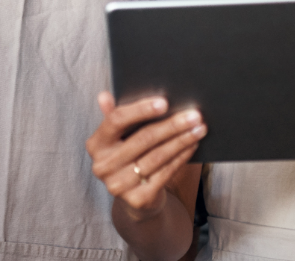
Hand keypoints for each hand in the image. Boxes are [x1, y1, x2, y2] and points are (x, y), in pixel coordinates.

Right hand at [85, 92, 205, 220]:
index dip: (140, 110)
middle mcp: (103, 166)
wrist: (135, 197)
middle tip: (194, 115)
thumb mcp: (119, 137)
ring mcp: (119, 185)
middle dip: (172, 125)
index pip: (116, 120)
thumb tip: (104, 96)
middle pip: (143, 139)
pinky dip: (181, 158)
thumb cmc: (129, 157)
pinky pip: (165, 173)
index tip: (165, 102)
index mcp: (96, 145)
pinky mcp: (137, 198)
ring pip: (157, 156)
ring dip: (182, 141)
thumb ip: (113, 115)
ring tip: (199, 129)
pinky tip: (192, 146)